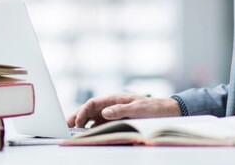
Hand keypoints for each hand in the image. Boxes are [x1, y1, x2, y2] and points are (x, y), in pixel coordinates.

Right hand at [67, 94, 181, 127]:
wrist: (168, 112)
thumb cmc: (155, 108)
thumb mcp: (139, 108)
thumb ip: (122, 110)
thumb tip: (104, 113)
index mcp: (115, 99)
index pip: (93, 104)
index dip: (83, 112)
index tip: (77, 122)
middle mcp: (112, 105)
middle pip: (90, 110)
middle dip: (77, 117)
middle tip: (66, 126)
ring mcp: (114, 114)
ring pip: (93, 118)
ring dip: (83, 124)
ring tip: (73, 132)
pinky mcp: (117, 121)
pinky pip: (101, 125)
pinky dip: (93, 129)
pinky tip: (88, 135)